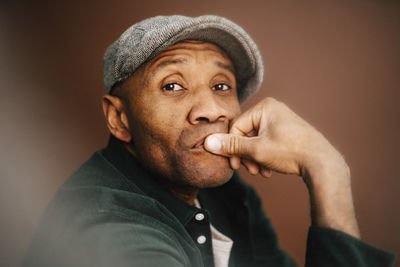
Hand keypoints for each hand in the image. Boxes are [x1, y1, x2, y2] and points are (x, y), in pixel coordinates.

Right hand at [204, 97, 345, 180]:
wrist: (322, 162)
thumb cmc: (291, 152)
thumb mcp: (257, 150)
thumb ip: (231, 146)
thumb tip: (208, 142)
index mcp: (264, 107)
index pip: (236, 127)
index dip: (232, 147)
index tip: (234, 165)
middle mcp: (272, 110)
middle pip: (246, 134)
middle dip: (246, 155)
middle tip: (249, 170)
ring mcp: (280, 120)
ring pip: (256, 140)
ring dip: (254, 158)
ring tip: (260, 171)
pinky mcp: (285, 131)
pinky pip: (266, 142)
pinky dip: (264, 156)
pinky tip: (268, 170)